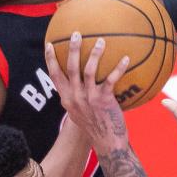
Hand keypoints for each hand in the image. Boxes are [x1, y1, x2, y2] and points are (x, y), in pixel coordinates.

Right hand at [44, 32, 130, 152]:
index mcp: (67, 99)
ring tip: (101, 41)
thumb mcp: (78, 113)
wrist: (107, 142)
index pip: (55, 76)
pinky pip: (112, 79)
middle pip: (71, 67)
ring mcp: (89, 98)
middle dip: (72, 49)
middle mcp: (75, 97)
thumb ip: (75, 98)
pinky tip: (126, 59)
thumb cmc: (95, 127)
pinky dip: (119, 68)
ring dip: (95, 53)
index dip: (51, 59)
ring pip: (89, 70)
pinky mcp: (104, 100)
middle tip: (76, 34)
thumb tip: (77, 84)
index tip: (50, 44)